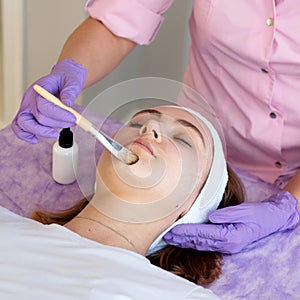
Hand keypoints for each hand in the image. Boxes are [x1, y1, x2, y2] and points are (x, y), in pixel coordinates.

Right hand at [12, 59, 86, 142]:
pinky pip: (19, 127)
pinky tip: (35, 139)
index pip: (44, 105)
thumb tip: (67, 102)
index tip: (73, 118)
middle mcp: (30, 98)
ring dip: (42, 131)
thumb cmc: (66, 79)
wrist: (64, 79)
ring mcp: (27, 107)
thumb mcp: (72, 82)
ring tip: (58, 132)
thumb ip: (70, 91)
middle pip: (37, 116)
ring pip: (25, 124)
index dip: (59, 114)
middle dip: (57, 123)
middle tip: (72, 123)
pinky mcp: (28, 115)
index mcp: (40, 89)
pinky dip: (25, 135)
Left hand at [164, 191, 299, 253]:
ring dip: (185, 242)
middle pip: (198, 241)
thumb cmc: (257, 215)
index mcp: (230, 236)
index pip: (202, 233)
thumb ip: (227, 214)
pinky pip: (206, 244)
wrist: (269, 221)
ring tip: (171, 238)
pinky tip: (185, 240)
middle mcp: (226, 244)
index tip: (173, 229)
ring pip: (200, 244)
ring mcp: (226, 246)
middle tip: (166, 236)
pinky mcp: (225, 243)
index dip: (186, 231)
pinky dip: (194, 242)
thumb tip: (210, 217)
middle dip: (181, 239)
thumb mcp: (244, 211)